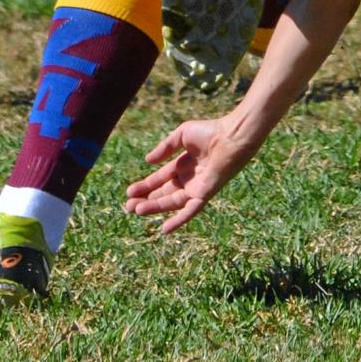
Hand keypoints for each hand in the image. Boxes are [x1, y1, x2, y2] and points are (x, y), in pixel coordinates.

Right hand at [124, 116, 259, 233]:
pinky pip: (191, 210)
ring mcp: (197, 187)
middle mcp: (190, 178)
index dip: (145, 186)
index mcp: (184, 164)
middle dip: (146, 200)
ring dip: (155, 208)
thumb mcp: (182, 136)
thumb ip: (165, 148)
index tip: (128, 192)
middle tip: (128, 206)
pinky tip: (164, 230)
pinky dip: (179, 220)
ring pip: (172, 202)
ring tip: (136, 210)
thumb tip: (147, 162)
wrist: (232, 136)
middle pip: (164, 193)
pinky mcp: (205, 194)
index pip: (161, 179)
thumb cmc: (211, 131)